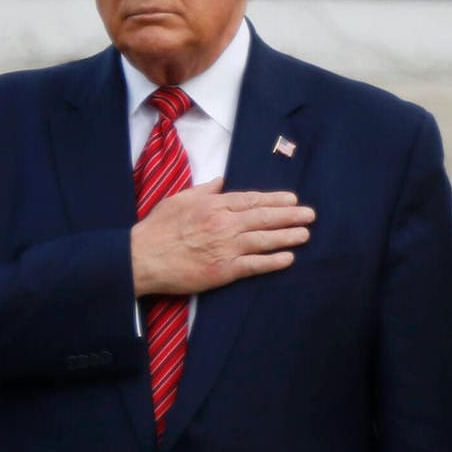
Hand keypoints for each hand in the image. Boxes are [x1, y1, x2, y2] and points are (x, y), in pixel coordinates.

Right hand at [131, 178, 314, 295]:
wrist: (142, 258)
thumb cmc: (157, 229)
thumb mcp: (179, 199)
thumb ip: (203, 190)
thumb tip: (220, 181)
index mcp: (213, 205)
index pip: (251, 200)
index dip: (275, 200)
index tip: (292, 200)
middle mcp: (223, 223)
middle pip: (264, 217)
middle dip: (290, 215)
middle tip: (310, 214)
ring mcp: (225, 247)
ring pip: (264, 239)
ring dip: (288, 236)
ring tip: (306, 234)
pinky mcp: (223, 270)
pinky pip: (255, 265)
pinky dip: (273, 261)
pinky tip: (288, 259)